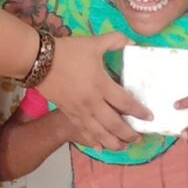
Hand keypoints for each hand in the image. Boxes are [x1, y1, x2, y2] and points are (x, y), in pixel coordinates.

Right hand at [37, 32, 149, 152]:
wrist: (38, 60)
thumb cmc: (68, 52)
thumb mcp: (93, 43)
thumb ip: (114, 40)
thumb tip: (131, 41)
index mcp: (101, 85)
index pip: (125, 103)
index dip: (139, 111)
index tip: (149, 117)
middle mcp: (92, 102)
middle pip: (114, 124)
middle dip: (128, 133)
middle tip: (138, 138)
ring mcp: (79, 110)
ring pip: (99, 132)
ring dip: (112, 142)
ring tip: (122, 147)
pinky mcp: (68, 112)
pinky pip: (82, 130)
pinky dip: (92, 139)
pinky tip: (99, 146)